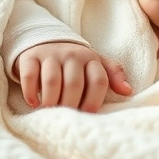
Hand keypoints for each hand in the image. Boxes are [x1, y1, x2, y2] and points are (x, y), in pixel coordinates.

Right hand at [13, 42, 131, 111]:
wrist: (46, 41)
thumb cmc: (75, 61)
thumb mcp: (95, 64)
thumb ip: (112, 76)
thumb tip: (128, 91)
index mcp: (91, 58)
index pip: (99, 80)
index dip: (95, 101)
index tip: (87, 115)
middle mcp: (72, 54)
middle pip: (74, 83)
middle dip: (71, 104)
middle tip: (66, 118)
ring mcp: (50, 54)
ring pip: (52, 80)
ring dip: (51, 100)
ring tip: (49, 112)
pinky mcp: (30, 57)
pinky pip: (30, 75)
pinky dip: (31, 91)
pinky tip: (33, 103)